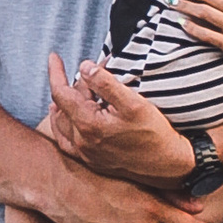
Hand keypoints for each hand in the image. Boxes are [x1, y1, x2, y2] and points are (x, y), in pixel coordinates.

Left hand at [44, 50, 196, 184]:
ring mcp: (85, 154)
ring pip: (62, 123)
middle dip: (74, 84)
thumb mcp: (133, 103)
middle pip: (64, 105)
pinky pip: (66, 141)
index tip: (53, 56)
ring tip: (75, 88)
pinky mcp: (92, 161)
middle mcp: (81, 142)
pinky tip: (66, 118)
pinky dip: (62, 125)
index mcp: (88, 125)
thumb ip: (106, 83)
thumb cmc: (155, 134)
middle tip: (93, 71)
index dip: (55, 72)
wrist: (169, 166)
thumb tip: (84, 67)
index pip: (61, 93)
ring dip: (66, 103)